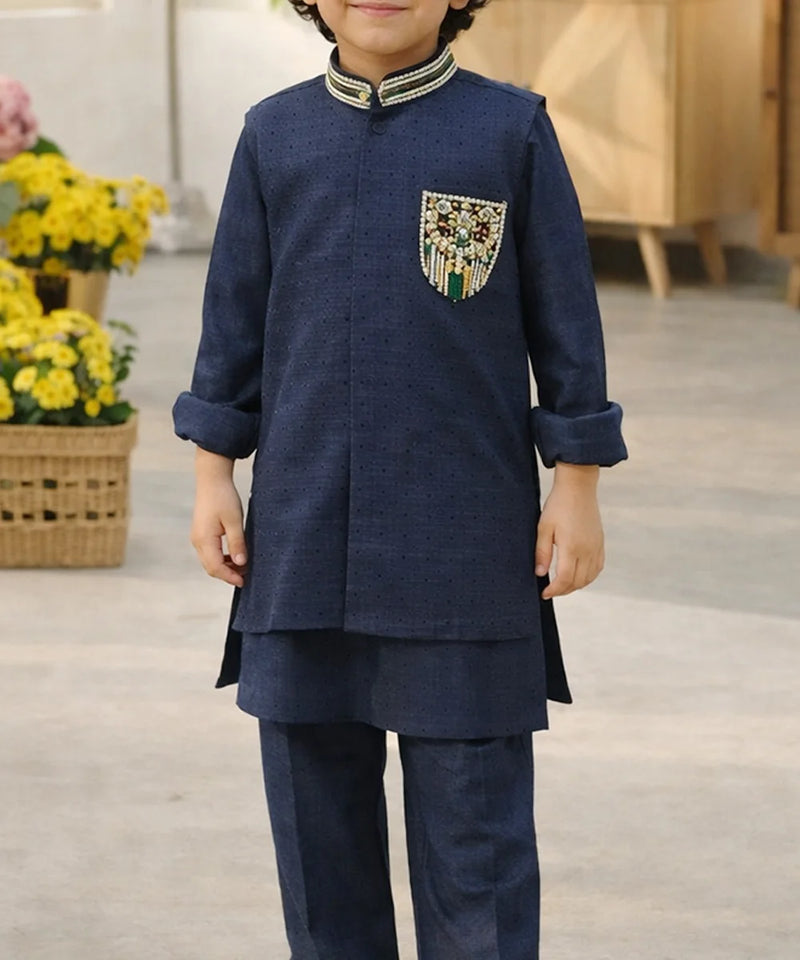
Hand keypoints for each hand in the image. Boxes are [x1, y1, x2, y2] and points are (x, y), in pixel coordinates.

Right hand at [190, 448, 247, 587]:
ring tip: (243, 566)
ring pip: (210, 561)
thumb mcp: (235, 521)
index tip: (244, 581)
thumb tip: (241, 563)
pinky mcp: (201, 533)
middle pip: (211, 567)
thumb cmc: (223, 497)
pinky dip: (222, 558)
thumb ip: (237, 543)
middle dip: (228, 574)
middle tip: (246, 576)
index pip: (216, 567)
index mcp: (204, 539)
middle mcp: (197, 541)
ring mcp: (198, 537)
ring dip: (225, 567)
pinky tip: (235, 556)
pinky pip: (210, 553)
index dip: (230, 577)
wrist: (212, 479)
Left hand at [534, 463, 603, 599]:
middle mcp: (587, 550)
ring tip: (562, 585)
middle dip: (563, 590)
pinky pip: (597, 568)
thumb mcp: (544, 528)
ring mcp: (596, 547)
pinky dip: (588, 577)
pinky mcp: (600, 543)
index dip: (554, 590)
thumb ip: (542, 552)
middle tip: (551, 590)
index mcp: (571, 547)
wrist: (578, 487)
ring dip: (576, 585)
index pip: (564, 579)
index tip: (544, 593)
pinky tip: (578, 575)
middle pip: (578, 582)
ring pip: (589, 577)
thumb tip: (540, 573)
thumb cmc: (558, 505)